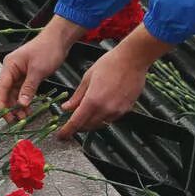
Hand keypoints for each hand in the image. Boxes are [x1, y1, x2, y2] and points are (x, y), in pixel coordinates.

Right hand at [0, 18, 83, 118]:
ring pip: (13, 93)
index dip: (0, 103)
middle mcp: (11, 70)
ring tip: (23, 117)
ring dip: (17, 106)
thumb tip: (21, 104)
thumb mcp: (38, 70)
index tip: (3, 116)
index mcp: (10, 66)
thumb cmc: (47, 49)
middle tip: (14, 121)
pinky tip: (28, 109)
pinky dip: (24, 100)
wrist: (59, 39)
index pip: (0, 87)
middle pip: (5, 92)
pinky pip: (22, 91)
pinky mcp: (26, 76)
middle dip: (8, 107)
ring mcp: (18, 73)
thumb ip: (28, 88)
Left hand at [57, 28, 172, 139]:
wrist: (133, 59)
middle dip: (78, 126)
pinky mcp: (126, 110)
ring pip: (100, 124)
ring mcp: (117, 111)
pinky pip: (111, 119)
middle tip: (72, 121)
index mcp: (93, 100)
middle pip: (87, 126)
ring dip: (91, 122)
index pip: (76, 123)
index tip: (61, 136)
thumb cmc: (110, 63)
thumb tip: (66, 108)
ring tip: (87, 111)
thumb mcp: (88, 77)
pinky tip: (102, 106)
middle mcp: (105, 109)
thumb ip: (77, 96)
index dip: (67, 131)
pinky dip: (103, 117)